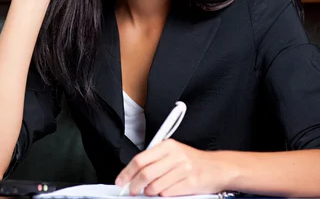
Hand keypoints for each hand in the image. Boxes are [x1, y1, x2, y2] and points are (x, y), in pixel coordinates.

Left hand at [115, 139, 230, 196]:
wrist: (218, 168)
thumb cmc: (192, 161)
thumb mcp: (173, 153)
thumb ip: (154, 160)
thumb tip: (133, 173)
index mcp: (167, 146)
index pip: (140, 159)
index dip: (127, 172)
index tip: (120, 181)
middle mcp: (175, 156)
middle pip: (145, 174)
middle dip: (134, 185)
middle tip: (131, 190)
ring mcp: (184, 169)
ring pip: (155, 186)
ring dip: (149, 192)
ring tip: (150, 191)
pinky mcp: (191, 183)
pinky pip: (168, 193)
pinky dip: (162, 195)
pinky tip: (164, 191)